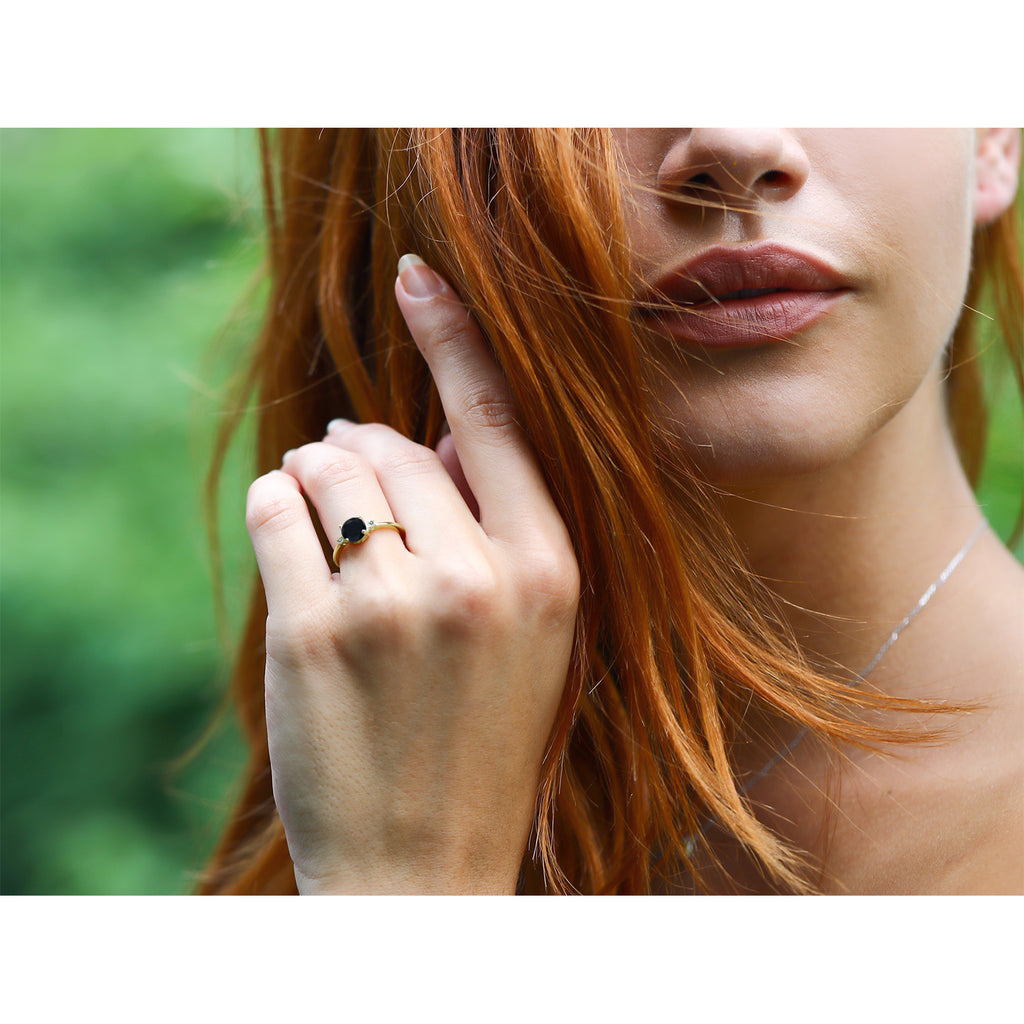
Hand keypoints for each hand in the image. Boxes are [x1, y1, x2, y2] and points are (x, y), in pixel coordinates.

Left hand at [245, 255, 579, 892]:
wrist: (423, 864)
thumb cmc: (485, 740)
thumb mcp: (535, 637)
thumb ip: (498, 526)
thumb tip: (441, 432)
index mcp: (550, 571)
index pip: (496, 423)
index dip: (455, 339)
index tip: (419, 275)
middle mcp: (479, 578)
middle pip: (391, 443)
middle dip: (361, 449)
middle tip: (352, 472)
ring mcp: (392, 605)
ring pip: (325, 464)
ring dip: (314, 474)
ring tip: (323, 515)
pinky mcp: (313, 633)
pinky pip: (275, 507)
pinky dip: (275, 506)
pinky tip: (293, 541)